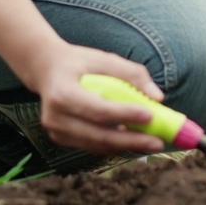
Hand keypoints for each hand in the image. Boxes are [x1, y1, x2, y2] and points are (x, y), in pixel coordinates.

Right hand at [27, 40, 167, 154]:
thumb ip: (133, 74)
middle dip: (131, 140)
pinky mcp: (60, 139)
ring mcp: (56, 131)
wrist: (46, 70)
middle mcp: (55, 116)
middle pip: (99, 135)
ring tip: (151, 142)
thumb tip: (158, 97)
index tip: (151, 114)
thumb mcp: (105, 59)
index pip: (98, 109)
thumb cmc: (80, 63)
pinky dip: (113, 144)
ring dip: (126, 145)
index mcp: (63, 93)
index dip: (125, 114)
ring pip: (97, 144)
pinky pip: (92, 145)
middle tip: (158, 141)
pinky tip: (132, 139)